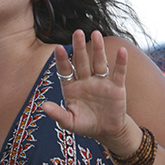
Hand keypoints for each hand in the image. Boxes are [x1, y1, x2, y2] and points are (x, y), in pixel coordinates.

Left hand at [43, 30, 139, 152]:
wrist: (106, 131)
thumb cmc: (85, 125)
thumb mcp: (70, 122)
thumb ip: (58, 114)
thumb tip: (43, 106)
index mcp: (72, 87)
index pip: (65, 70)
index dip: (62, 60)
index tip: (57, 48)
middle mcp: (85, 80)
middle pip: (82, 61)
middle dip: (79, 48)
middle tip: (77, 32)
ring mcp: (101, 82)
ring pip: (99, 62)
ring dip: (98, 49)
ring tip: (95, 34)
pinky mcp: (116, 87)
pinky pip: (118, 72)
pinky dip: (120, 62)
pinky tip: (121, 50)